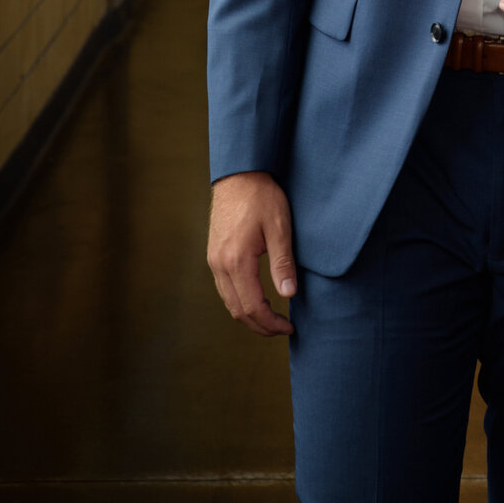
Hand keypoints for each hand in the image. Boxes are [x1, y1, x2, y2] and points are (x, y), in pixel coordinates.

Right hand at [207, 170, 296, 336]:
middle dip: (260, 326)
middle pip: (237, 310)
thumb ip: (283, 263)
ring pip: (228, 301)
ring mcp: (213, 260)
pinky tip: (256, 299)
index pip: (252, 307)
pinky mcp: (214, 254)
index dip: (271, 323)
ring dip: (249, 315)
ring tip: (272, 318)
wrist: (239, 173)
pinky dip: (240, 301)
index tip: (289, 327)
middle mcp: (219, 265)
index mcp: (236, 261)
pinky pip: (224, 288)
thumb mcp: (279, 227)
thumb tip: (288, 295)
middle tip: (282, 329)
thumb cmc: (262, 197)